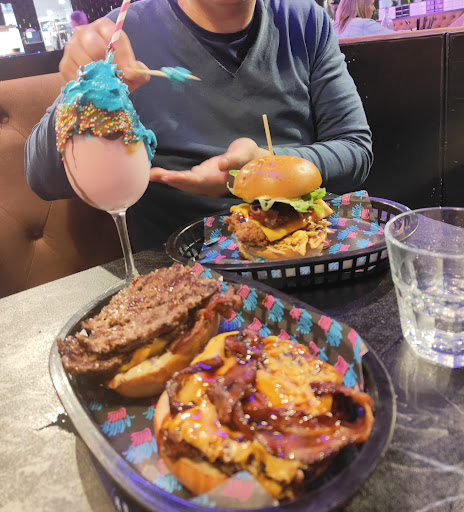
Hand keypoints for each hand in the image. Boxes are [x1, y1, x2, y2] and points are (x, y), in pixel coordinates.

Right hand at [59, 18, 148, 91]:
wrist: (93, 80)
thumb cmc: (114, 70)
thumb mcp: (129, 69)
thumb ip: (138, 71)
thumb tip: (139, 73)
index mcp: (103, 28)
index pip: (113, 36)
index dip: (124, 55)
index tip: (131, 73)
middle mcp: (84, 33)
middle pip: (95, 46)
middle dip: (109, 66)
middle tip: (118, 80)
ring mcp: (71, 48)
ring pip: (85, 63)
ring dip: (99, 79)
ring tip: (108, 88)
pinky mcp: (64, 65)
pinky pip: (77, 77)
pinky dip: (88, 86)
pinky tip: (96, 90)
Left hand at [150, 138, 269, 196]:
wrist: (254, 163)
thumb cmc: (251, 156)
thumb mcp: (244, 154)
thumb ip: (233, 159)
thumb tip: (221, 164)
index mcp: (219, 180)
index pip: (198, 181)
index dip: (183, 180)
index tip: (168, 177)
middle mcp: (209, 185)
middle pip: (187, 185)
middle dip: (169, 180)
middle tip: (151, 175)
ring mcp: (205, 182)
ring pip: (184, 184)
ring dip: (167, 180)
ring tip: (150, 175)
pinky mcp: (202, 176)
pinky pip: (184, 179)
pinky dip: (171, 177)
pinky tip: (159, 174)